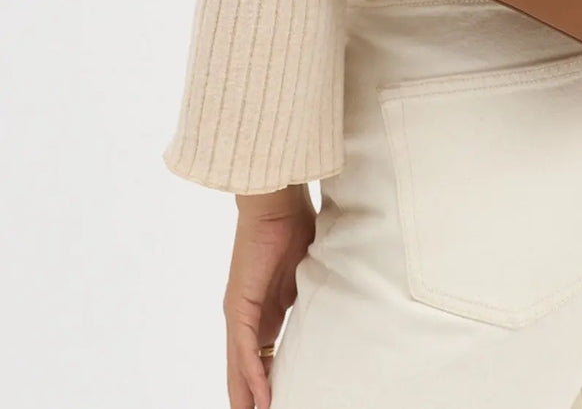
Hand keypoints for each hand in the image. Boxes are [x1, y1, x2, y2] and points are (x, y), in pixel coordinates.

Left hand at [224, 184, 316, 408]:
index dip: (270, 382)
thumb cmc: (294, 225)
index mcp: (264, 310)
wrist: (276, 202)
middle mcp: (248, 317)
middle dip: (254, 396)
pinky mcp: (239, 306)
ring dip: (249, 396)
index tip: (282, 401)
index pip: (263, 358)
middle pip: (247, 369)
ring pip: (241, 366)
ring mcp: (240, 313)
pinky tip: (260, 398)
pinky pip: (244, 350)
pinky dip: (252, 375)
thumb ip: (311, 294)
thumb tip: (333, 309)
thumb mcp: (307, 272)